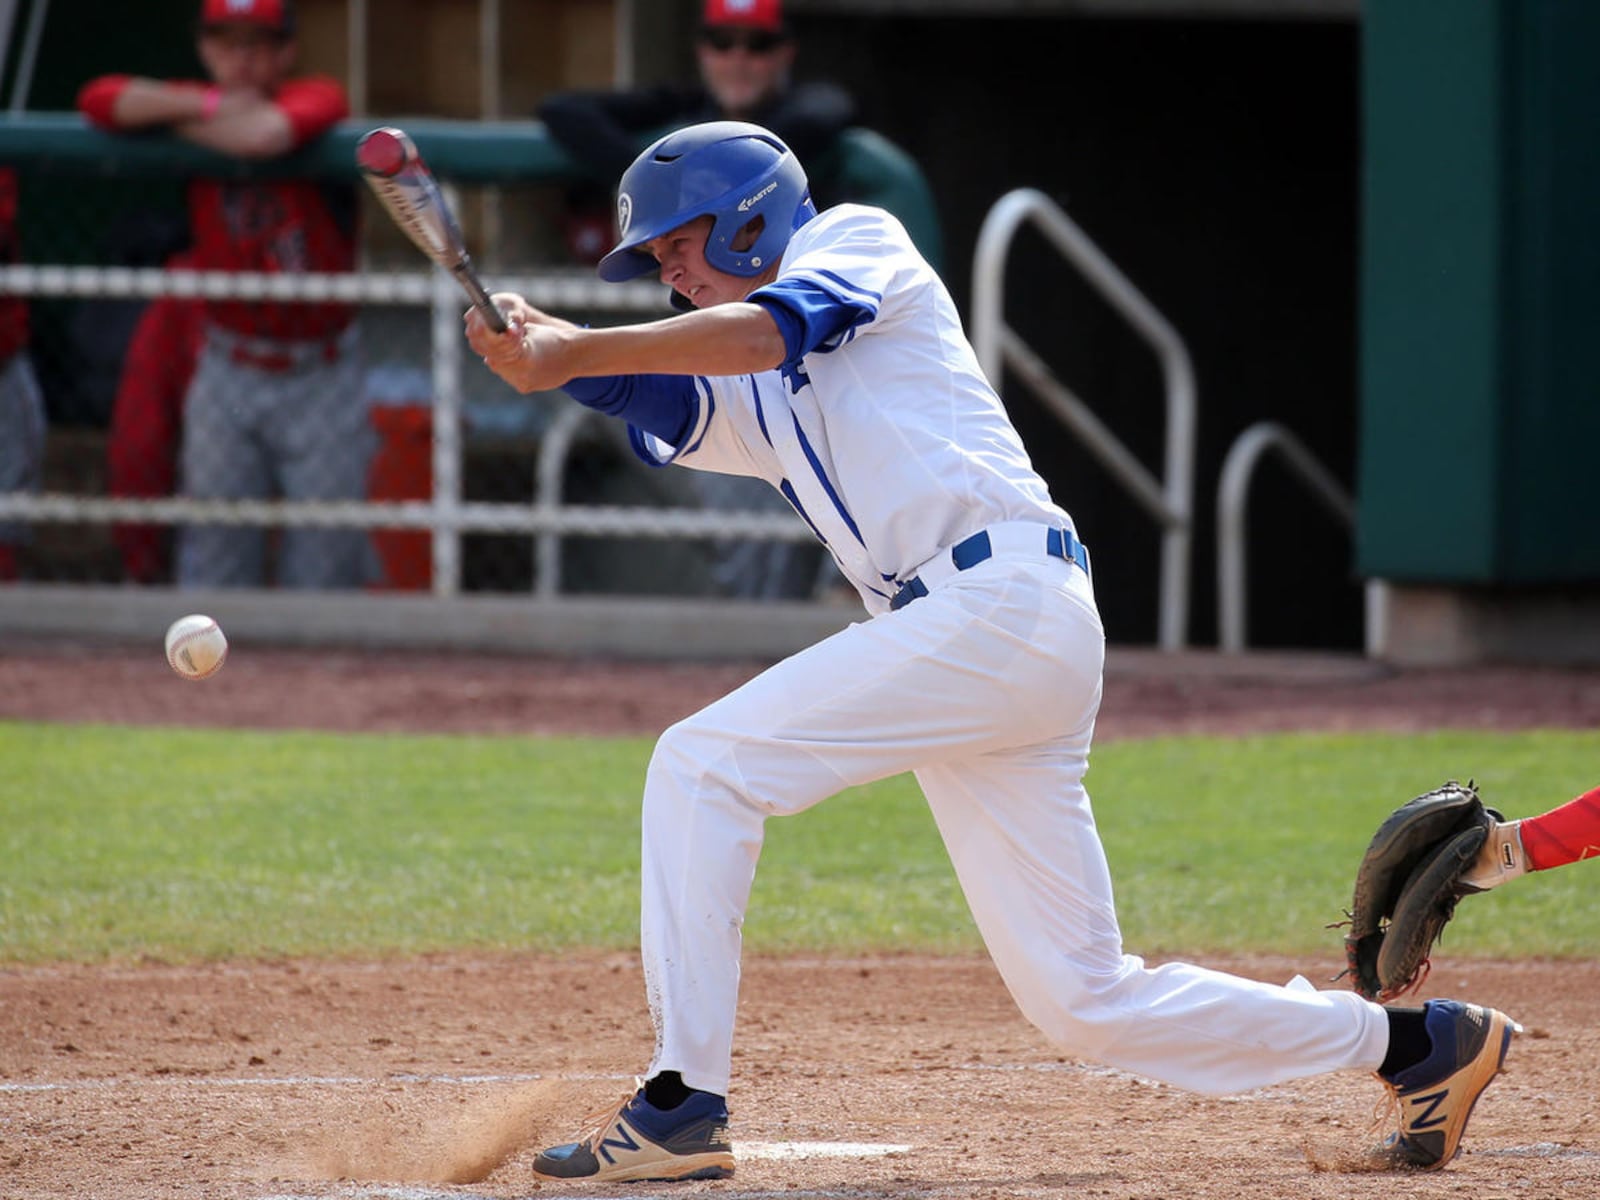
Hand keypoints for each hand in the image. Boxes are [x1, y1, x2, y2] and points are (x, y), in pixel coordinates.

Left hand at [465, 292, 579, 392]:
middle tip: (494, 339)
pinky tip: (522, 361)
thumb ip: (508, 333)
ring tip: (512, 349)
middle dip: (493, 348)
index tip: (489, 331)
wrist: (575, 356)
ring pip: (500, 368)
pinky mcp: (525, 388)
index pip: (496, 348)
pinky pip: (509, 375)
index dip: (490, 339)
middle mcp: (522, 373)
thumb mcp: (528, 330)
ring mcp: (523, 382)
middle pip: (494, 359)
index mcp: (524, 355)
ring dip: (501, 358)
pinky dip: (511, 367)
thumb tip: (489, 330)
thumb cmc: (552, 338)